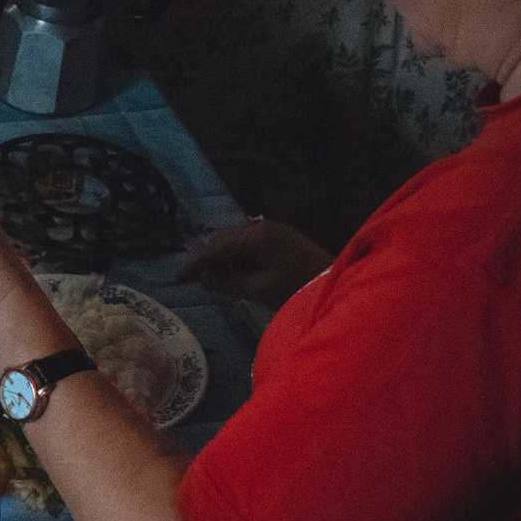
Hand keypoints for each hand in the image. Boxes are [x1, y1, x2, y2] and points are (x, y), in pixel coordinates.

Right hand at [177, 219, 330, 310]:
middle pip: (227, 242)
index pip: (218, 246)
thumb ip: (229, 282)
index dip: (196, 263)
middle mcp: (265, 228)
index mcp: (260, 234)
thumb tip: (204, 279)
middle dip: (208, 261)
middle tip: (189, 280)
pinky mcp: (283, 247)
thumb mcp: (261, 289)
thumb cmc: (301, 289)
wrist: (342, 292)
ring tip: (207, 282)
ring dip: (223, 264)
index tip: (178, 279)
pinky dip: (239, 265)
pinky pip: (252, 253)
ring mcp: (276, 236)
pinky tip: (230, 278)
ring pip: (239, 248)